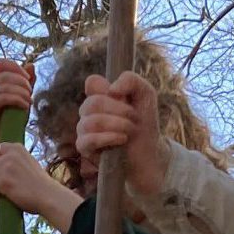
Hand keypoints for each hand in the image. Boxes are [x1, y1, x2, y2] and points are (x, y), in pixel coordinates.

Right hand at [0, 59, 35, 143]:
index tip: (28, 78)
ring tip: (29, 102)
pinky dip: (17, 100)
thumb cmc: (15, 117)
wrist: (8, 138)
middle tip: (30, 94)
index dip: (15, 67)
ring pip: (5, 86)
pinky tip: (25, 106)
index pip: (1, 63)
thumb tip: (31, 64)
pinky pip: (3, 97)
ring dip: (21, 93)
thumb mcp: (24, 96)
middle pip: (5, 74)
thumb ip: (28, 81)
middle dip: (21, 82)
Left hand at [0, 142, 81, 231]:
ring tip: (5, 192)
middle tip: (4, 184)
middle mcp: (9, 155)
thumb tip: (2, 164)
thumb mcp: (29, 162)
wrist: (47, 194)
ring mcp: (4, 168)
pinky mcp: (2, 182)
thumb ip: (16, 159)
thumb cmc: (41, 182)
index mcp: (17, 148)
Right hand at [75, 72, 165, 197]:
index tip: (124, 98)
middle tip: (134, 118)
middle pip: (93, 102)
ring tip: (131, 130)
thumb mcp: (145, 95)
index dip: (109, 89)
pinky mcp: (84, 148)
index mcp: (100, 95)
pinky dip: (107, 138)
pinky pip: (86, 140)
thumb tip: (112, 89)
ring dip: (116, 125)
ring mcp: (84, 129)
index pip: (92, 82)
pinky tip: (121, 139)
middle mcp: (88, 111)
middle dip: (119, 110)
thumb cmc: (144, 123)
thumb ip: (131, 80)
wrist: (149, 152)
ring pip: (91, 122)